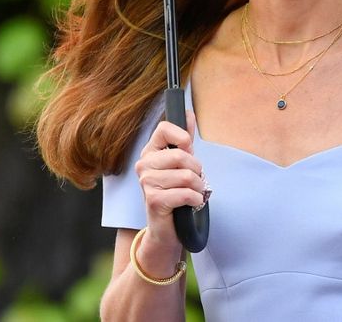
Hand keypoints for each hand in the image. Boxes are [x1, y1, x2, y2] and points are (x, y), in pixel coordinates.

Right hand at [134, 111, 208, 248]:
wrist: (168, 228)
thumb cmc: (175, 192)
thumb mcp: (181, 164)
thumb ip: (184, 139)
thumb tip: (188, 113)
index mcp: (150, 152)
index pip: (164, 128)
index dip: (183, 138)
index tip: (189, 151)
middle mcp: (144, 165)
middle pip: (180, 155)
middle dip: (197, 169)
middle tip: (195, 180)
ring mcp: (146, 183)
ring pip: (186, 176)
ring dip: (198, 187)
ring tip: (193, 192)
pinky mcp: (154, 200)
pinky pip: (185, 193)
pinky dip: (196, 199)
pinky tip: (192, 202)